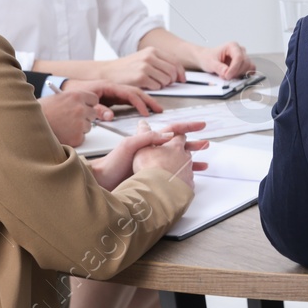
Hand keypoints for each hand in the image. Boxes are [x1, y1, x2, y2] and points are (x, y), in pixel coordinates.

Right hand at [40, 87, 106, 147]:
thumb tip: (83, 103)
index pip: (94, 99)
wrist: (28, 126)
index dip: (88, 104)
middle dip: (85, 117)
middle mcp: (80, 109)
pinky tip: (63, 134)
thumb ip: (72, 100)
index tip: (85, 107)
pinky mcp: (77, 137)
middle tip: (72, 119)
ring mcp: (80, 124)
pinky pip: (81, 137)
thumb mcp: (57, 98)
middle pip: (93, 113)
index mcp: (76, 95)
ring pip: (88, 126)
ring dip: (80, 128)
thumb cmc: (40, 112)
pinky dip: (74, 138)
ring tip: (64, 127)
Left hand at [63, 78, 162, 116]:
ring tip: (155, 110)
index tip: (146, 112)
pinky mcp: (112, 95)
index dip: (139, 103)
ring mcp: (113, 91)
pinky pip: (128, 98)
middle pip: (135, 92)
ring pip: (133, 94)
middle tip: (159, 110)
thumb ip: (98, 109)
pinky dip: (137, 103)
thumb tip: (110, 116)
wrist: (66, 88)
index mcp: (108, 86)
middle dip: (148, 100)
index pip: (129, 93)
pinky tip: (142, 109)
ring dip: (145, 101)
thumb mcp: (85, 102)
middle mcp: (113, 87)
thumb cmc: (74, 93)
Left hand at [92, 122, 209, 191]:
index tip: (201, 125)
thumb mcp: (128, 145)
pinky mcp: (151, 177)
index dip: (188, 126)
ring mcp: (152, 164)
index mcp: (148, 140)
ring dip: (191, 161)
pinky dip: (182, 175)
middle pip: (178, 145)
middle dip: (194, 144)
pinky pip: (172, 174)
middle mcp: (152, 151)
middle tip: (206, 144)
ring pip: (177, 160)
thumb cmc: (111, 164)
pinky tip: (189, 178)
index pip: (173, 129)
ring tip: (204, 164)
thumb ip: (147, 138)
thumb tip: (168, 134)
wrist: (101, 183)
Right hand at [103, 47, 182, 89]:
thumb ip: (158, 62)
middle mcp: (150, 56)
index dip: (180, 72)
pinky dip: (155, 89)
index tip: (182, 79)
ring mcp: (145, 66)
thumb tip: (175, 72)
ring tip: (153, 85)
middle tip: (166, 85)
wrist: (106, 72)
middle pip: (172, 71)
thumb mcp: (142, 59)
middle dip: (172, 80)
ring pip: (166, 80)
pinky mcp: (140, 77)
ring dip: (162, 85)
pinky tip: (147, 87)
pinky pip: (157, 86)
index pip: (175, 61)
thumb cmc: (125, 68)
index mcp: (152, 51)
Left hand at [196, 41, 254, 80]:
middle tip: (226, 77)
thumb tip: (226, 72)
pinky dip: (244, 75)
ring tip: (229, 75)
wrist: (207, 58)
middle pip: (245, 62)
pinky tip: (235, 76)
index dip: (234, 68)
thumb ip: (218, 67)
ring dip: (240, 74)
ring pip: (249, 66)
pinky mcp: (244, 63)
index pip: (239, 57)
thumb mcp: (210, 63)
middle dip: (236, 72)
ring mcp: (243, 56)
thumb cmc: (209, 57)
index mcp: (232, 46)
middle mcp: (239, 50)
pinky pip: (250, 70)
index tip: (227, 76)